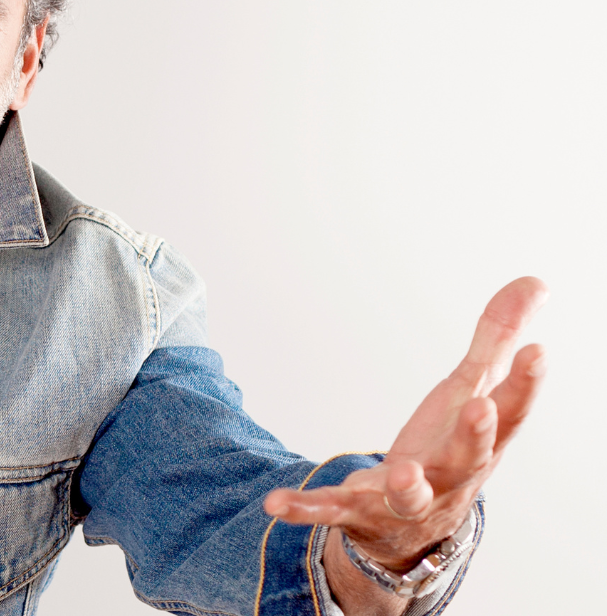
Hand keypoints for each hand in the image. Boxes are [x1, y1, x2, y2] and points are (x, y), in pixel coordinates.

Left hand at [264, 277, 548, 572]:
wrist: (417, 529)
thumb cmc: (450, 449)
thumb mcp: (471, 391)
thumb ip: (496, 338)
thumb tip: (535, 281)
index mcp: (480, 443)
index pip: (511, 413)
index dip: (525, 384)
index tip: (536, 352)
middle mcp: (449, 476)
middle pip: (469, 457)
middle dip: (475, 435)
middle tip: (481, 407)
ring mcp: (405, 499)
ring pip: (409, 495)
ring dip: (406, 485)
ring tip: (399, 473)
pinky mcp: (359, 511)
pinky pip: (330, 510)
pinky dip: (304, 508)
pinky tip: (275, 503)